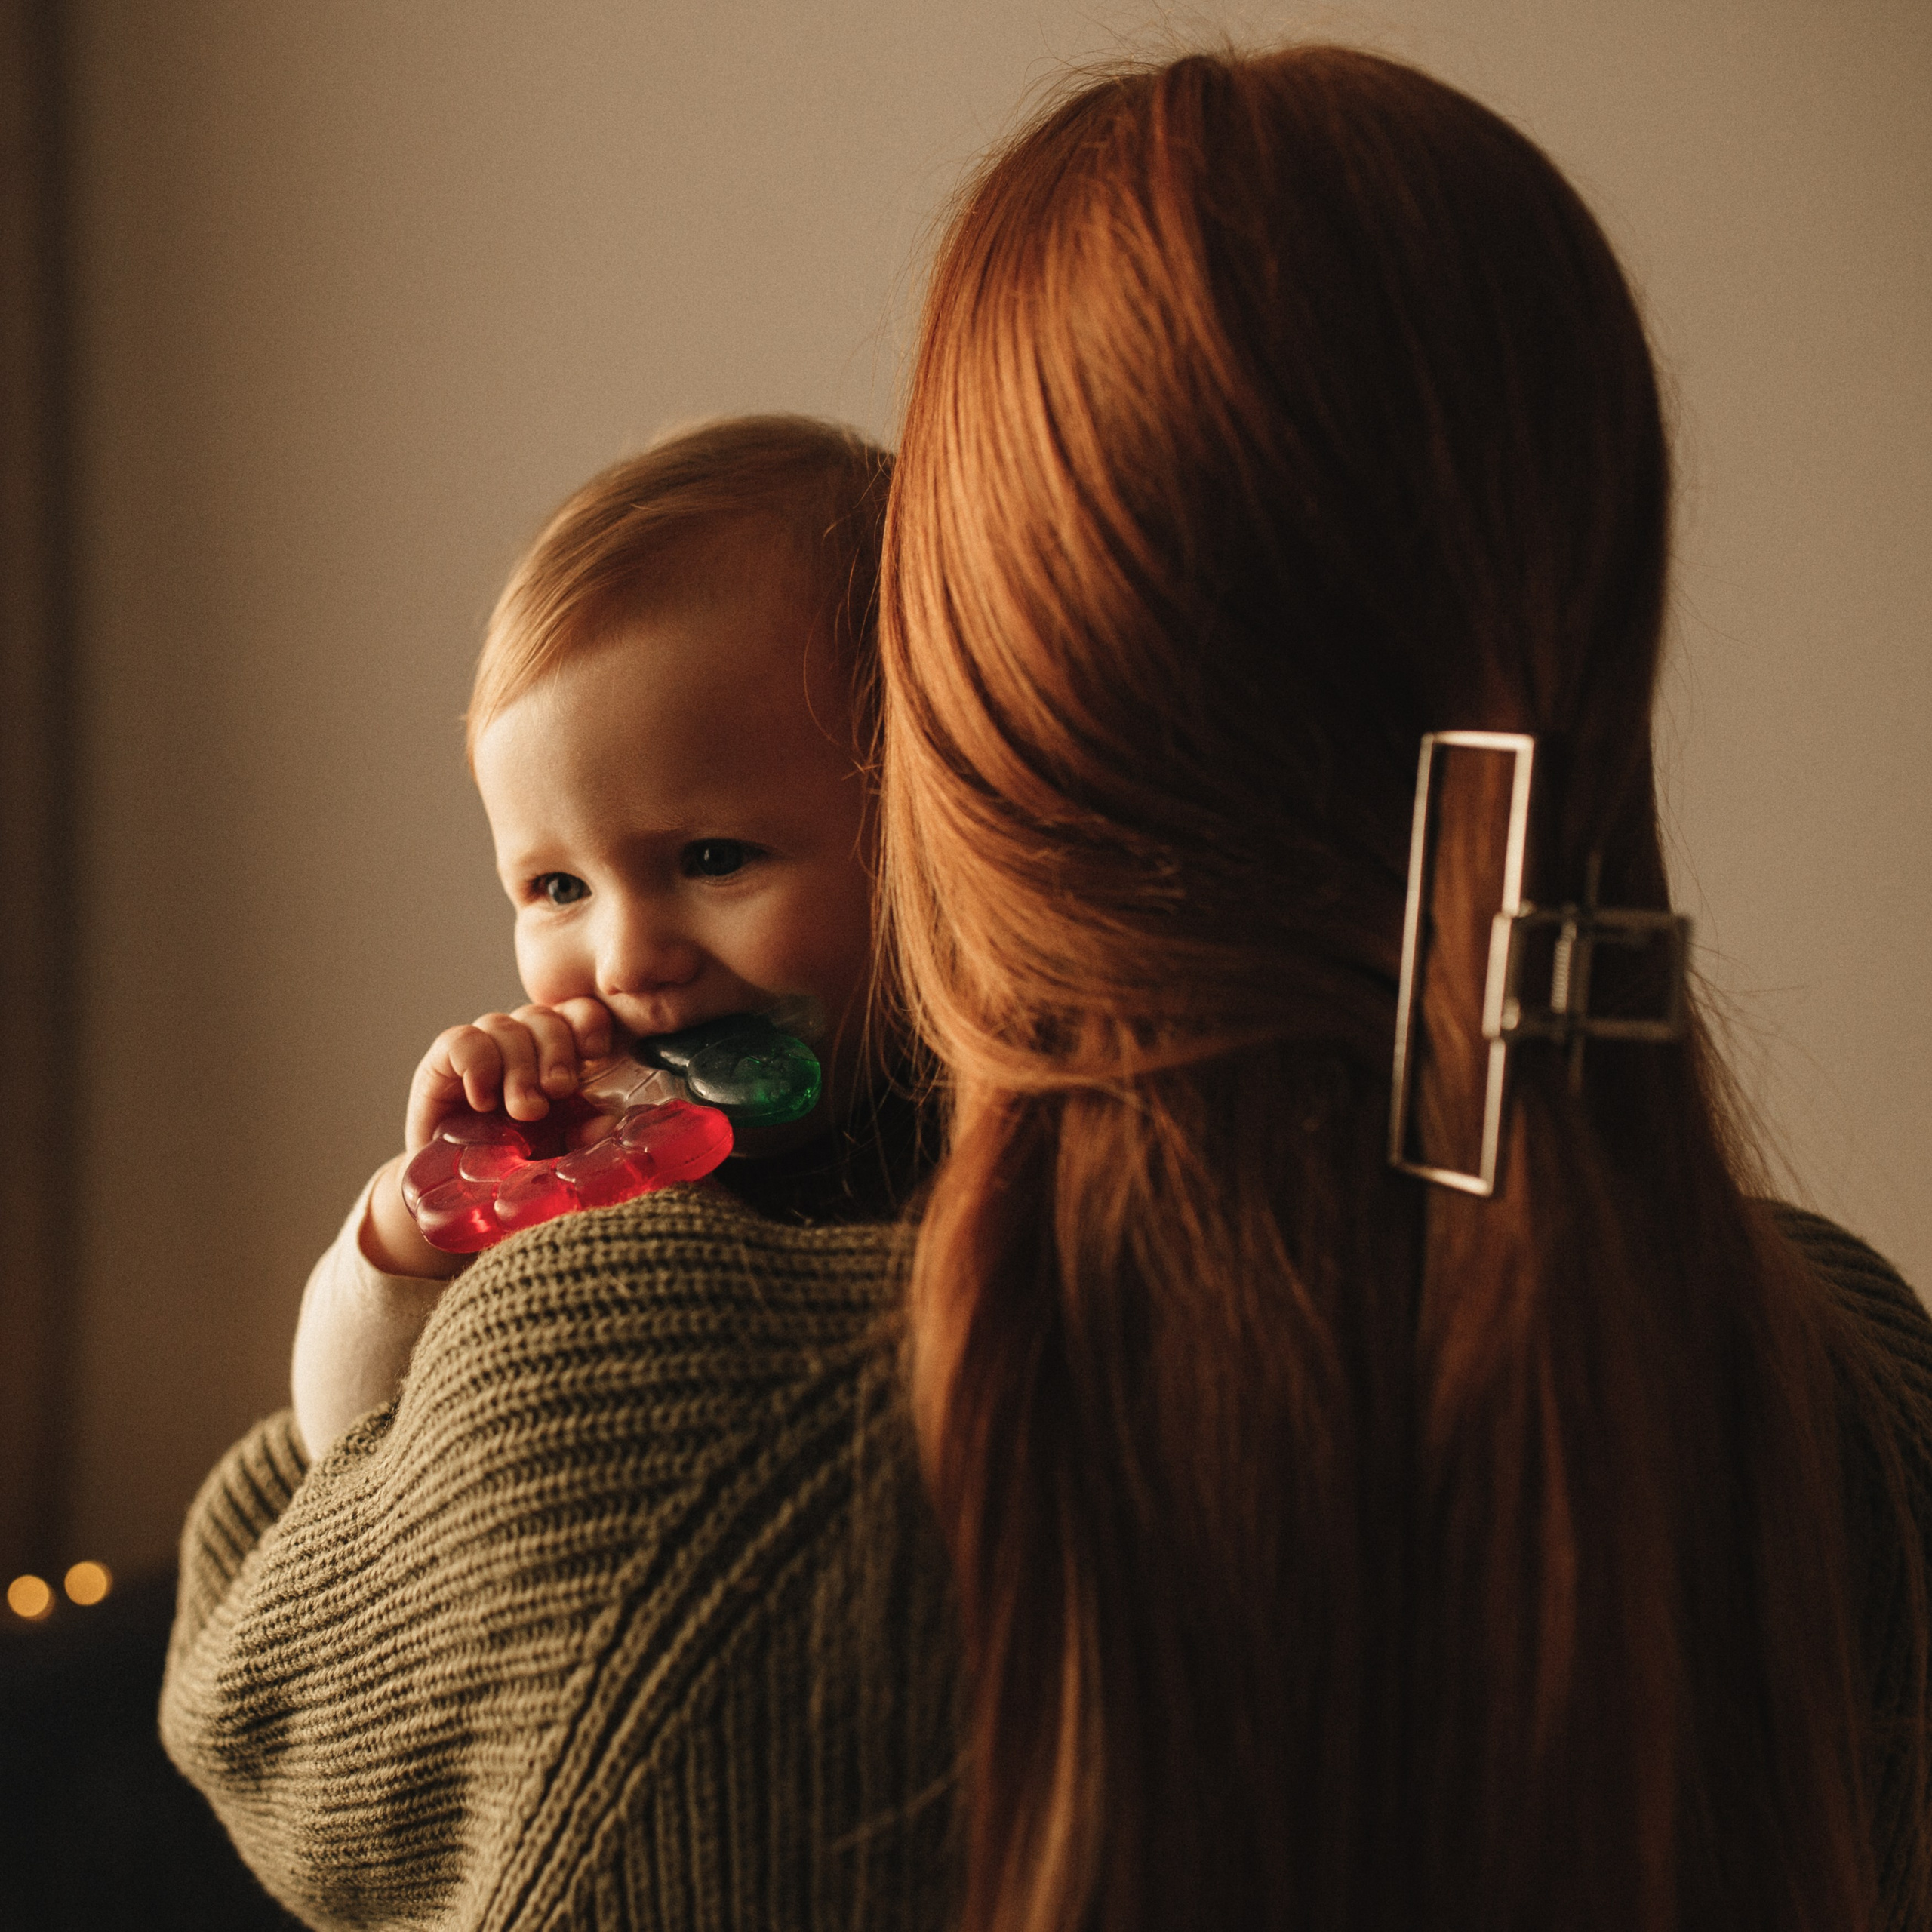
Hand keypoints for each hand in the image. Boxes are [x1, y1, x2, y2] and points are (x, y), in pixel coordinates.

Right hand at [404, 999, 613, 1153]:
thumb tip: (610, 1118)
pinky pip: (462, 1041)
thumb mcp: (556, 1154)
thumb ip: (583, 1135)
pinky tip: (484, 1101)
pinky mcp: (441, 1064)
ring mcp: (481, 1052)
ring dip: (520, 1067)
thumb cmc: (511, 1169)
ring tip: (525, 1111)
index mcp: (555, 1058)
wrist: (456, 1196)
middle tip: (558, 1090)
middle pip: (543, 1017)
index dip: (587, 1022)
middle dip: (556, 1051)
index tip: (596, 1051)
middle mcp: (519, 1047)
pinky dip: (477, 1066)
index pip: (576, 1015)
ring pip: (506, 1026)